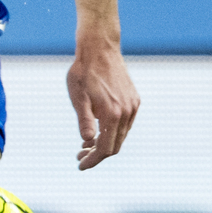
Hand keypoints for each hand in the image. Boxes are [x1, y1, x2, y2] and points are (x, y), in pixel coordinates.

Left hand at [65, 40, 137, 169]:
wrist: (100, 48)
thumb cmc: (83, 71)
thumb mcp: (78, 97)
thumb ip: (84, 120)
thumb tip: (87, 141)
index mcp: (112, 113)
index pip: (105, 148)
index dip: (93, 160)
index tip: (80, 165)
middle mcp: (127, 112)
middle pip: (115, 145)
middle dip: (97, 155)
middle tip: (79, 155)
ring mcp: (132, 106)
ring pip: (121, 135)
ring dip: (105, 143)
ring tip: (86, 145)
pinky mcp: (134, 100)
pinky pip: (125, 124)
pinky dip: (113, 131)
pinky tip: (99, 130)